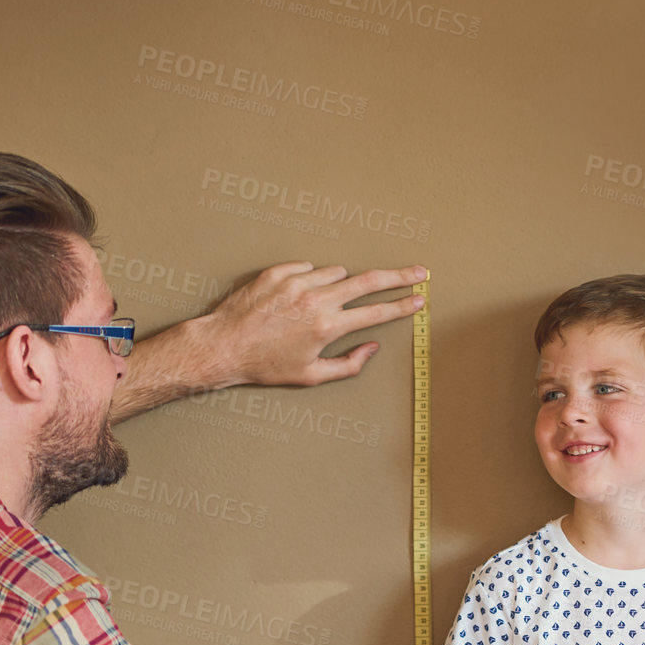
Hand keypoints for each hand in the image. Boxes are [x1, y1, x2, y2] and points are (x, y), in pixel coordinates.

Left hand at [197, 261, 427, 388]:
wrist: (223, 347)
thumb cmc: (265, 366)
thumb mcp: (311, 377)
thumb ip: (348, 364)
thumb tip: (371, 349)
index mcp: (328, 327)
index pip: (377, 312)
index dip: (403, 306)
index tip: (420, 298)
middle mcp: (316, 300)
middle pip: (369, 281)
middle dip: (398, 276)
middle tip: (418, 271)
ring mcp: (297, 282)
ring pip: (335, 273)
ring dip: (338, 284)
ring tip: (316, 306)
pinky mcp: (278, 272)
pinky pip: (307, 268)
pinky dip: (308, 279)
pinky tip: (293, 299)